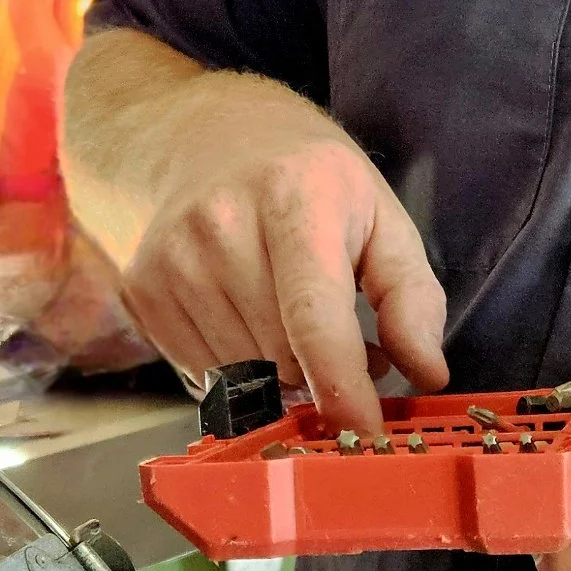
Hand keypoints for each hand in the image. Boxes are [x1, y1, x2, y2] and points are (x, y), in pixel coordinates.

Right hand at [122, 79, 447, 432]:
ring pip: (242, 375)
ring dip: (279, 372)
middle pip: (281, 358)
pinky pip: (203, 374)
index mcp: (293, 198)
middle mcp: (220, 225)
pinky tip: (249, 320)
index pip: (313, 319)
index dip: (343, 389)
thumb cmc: (311, 181)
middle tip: (340, 339)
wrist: (209, 136)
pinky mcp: (143, 290)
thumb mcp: (382, 216)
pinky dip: (239, 368)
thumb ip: (413, 296)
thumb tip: (426, 374)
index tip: (368, 434)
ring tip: (291, 322)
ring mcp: (171, 260)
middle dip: (321, 372)